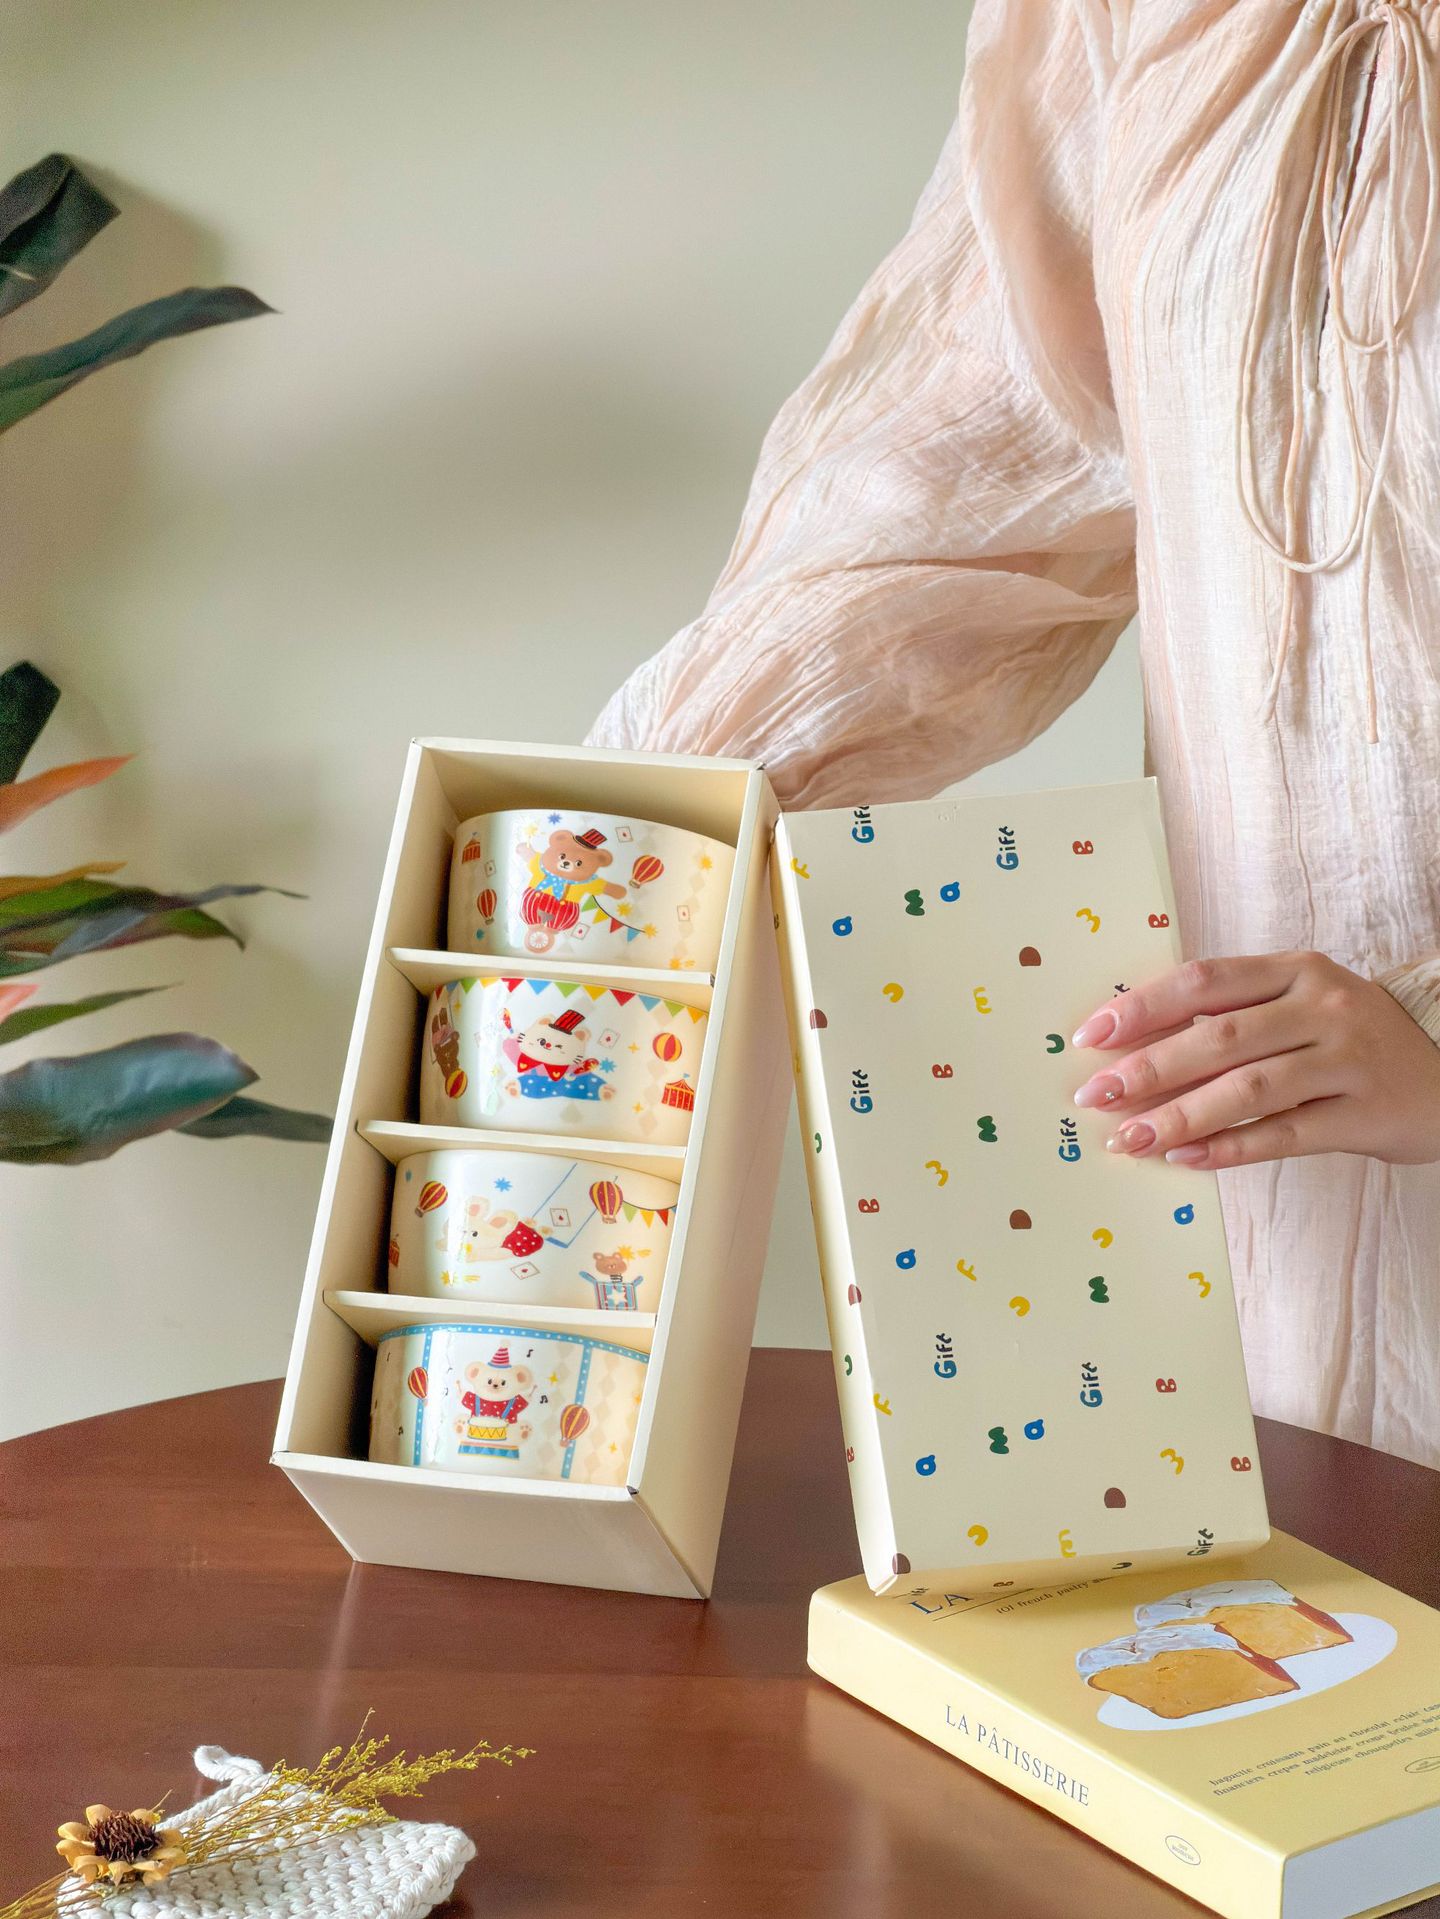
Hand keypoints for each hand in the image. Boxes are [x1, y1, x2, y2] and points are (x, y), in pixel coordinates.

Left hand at [1069, 951, 1439, 1168]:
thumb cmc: (1349, 1040)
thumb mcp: (1299, 1005)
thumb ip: (1231, 1015)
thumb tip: (1132, 1048)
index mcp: (1297, 970)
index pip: (1205, 981)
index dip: (1143, 1007)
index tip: (1090, 1036)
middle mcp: (1323, 1007)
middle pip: (1220, 1037)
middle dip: (1148, 1068)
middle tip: (1096, 1095)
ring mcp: (1348, 1061)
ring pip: (1248, 1088)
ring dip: (1179, 1115)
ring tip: (1129, 1138)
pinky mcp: (1365, 1114)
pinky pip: (1285, 1134)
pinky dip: (1230, 1147)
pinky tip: (1186, 1158)